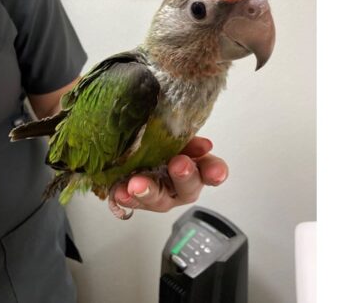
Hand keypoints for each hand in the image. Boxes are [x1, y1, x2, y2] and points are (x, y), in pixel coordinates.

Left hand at [112, 136, 227, 212]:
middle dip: (184, 177)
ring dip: (150, 191)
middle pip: (188, 187)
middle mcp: (181, 186)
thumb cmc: (159, 140)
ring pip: (160, 199)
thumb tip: (202, 144)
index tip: (216, 173)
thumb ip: (185, 137)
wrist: (132, 149)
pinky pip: (134, 202)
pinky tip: (121, 192)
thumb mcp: (173, 133)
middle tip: (178, 165)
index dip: (216, 172)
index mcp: (196, 166)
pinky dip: (127, 197)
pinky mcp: (139, 201)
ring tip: (137, 184)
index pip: (212, 170)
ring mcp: (161, 196)